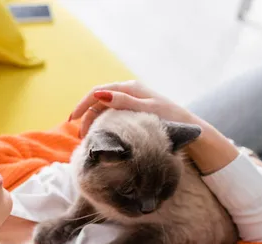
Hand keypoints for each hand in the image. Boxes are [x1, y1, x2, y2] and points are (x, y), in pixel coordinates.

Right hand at [69, 80, 201, 136]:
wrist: (188, 128)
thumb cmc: (170, 119)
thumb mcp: (146, 110)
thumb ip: (123, 102)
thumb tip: (100, 94)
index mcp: (130, 88)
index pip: (98, 92)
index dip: (83, 104)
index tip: (72, 119)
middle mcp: (129, 91)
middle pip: (99, 100)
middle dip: (86, 115)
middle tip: (79, 134)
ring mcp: (131, 101)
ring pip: (104, 109)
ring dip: (94, 121)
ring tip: (88, 137)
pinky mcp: (133, 111)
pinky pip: (112, 114)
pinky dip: (103, 123)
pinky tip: (100, 134)